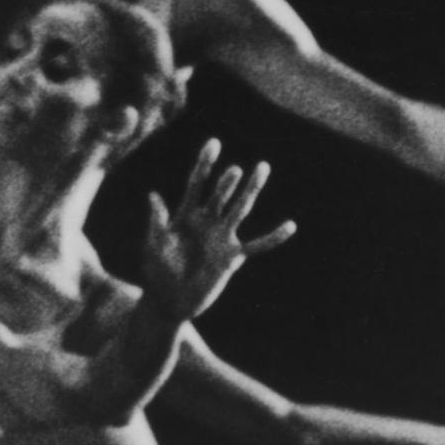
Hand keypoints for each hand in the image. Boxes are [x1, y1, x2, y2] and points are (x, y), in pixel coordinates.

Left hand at [132, 142, 295, 320]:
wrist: (167, 300)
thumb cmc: (156, 271)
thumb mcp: (153, 245)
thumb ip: (157, 222)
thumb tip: (153, 195)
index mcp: (185, 215)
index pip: (196, 183)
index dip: (204, 164)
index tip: (214, 143)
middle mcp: (206, 221)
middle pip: (220, 194)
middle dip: (226, 182)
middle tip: (234, 170)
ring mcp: (221, 237)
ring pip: (239, 209)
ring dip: (250, 190)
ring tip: (261, 168)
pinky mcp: (231, 257)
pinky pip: (257, 245)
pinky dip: (274, 238)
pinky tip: (290, 226)